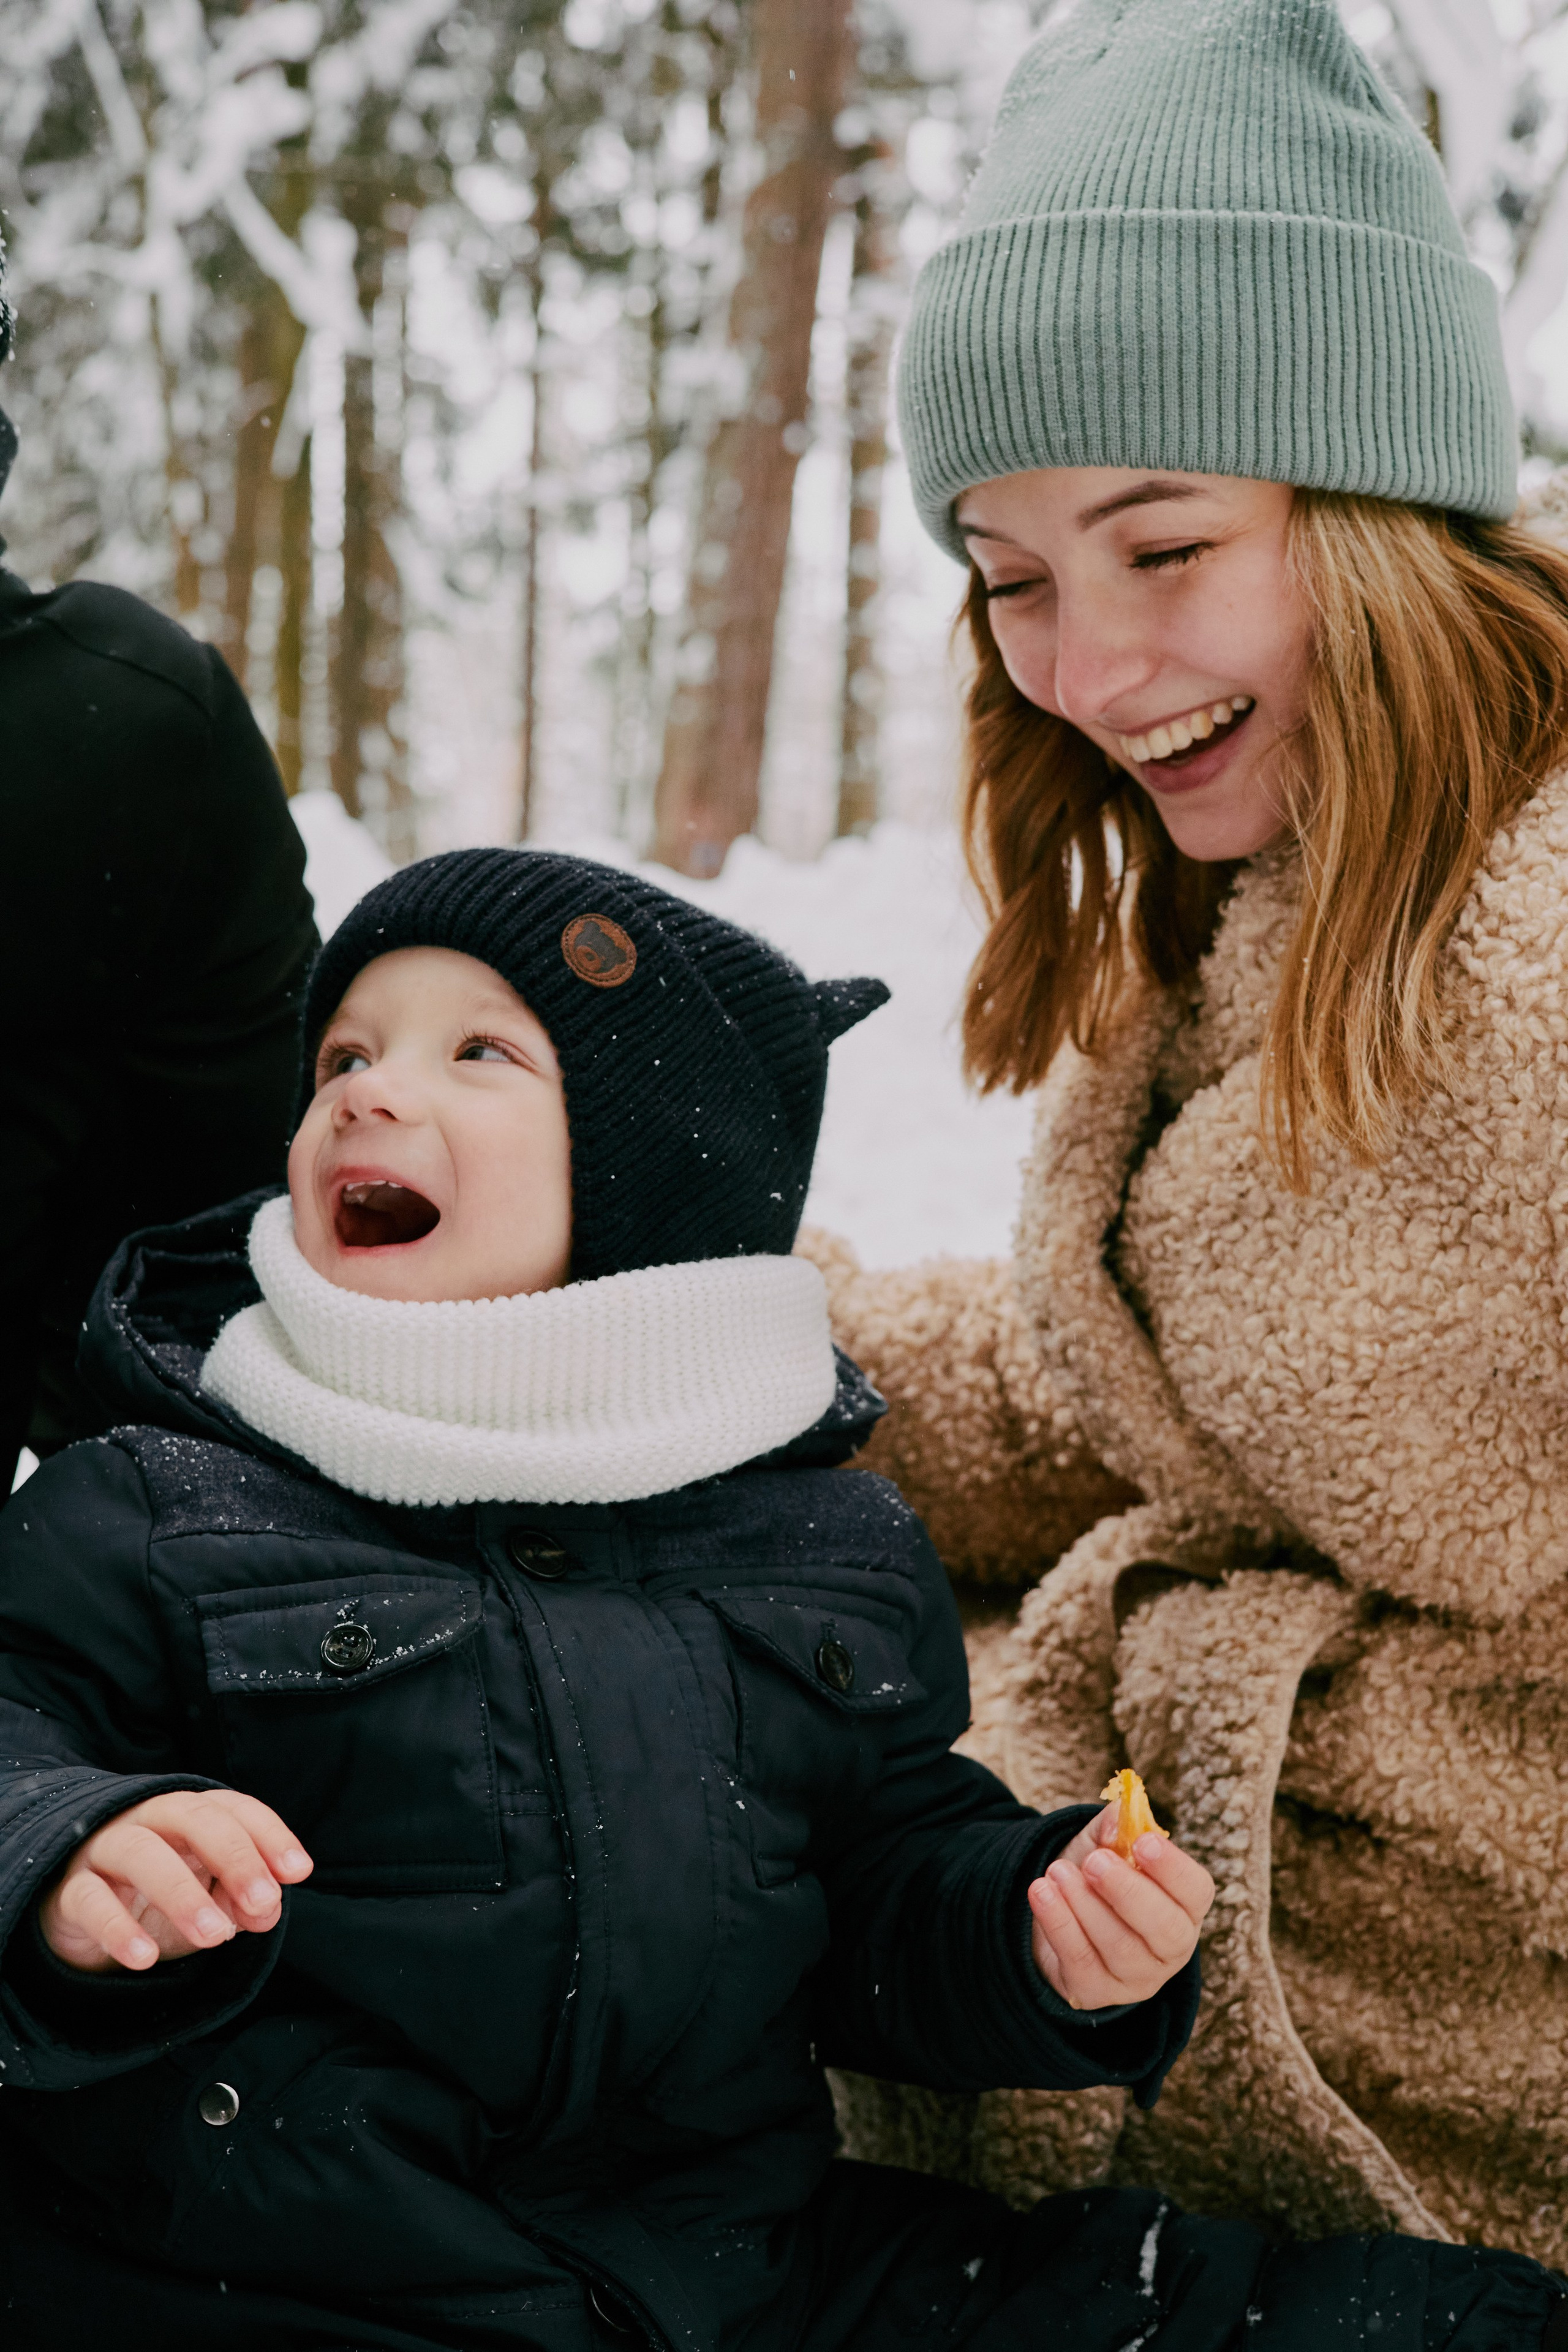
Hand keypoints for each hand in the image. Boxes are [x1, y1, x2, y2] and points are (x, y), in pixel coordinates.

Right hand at [39, 1790, 312, 1973]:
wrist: (80, 1923)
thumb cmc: (156, 1902)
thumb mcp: (208, 1903)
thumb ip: (242, 1901)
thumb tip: (267, 1909)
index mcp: (187, 1817)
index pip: (232, 1807)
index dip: (268, 1834)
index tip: (299, 1871)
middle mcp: (146, 1821)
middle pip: (190, 1816)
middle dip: (234, 1856)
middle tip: (263, 1903)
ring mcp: (102, 1851)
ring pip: (139, 1852)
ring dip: (182, 1893)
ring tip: (215, 1936)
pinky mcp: (68, 1891)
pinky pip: (89, 1900)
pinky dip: (117, 1928)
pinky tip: (143, 1959)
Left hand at [1027, 1801, 1212, 2010]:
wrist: (1058, 1916)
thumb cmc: (1095, 1876)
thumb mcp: (1106, 1844)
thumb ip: (1115, 1826)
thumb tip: (1118, 1815)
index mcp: (1184, 1906)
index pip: (1196, 1891)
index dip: (1173, 1868)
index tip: (1143, 1842)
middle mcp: (1171, 1949)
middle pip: (1165, 1929)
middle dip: (1128, 1892)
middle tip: (1095, 1862)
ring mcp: (1137, 1978)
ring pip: (1120, 1948)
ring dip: (1085, 1906)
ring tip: (1057, 1871)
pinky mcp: (1098, 1993)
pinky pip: (1081, 1963)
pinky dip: (1059, 1925)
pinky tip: (1041, 1892)